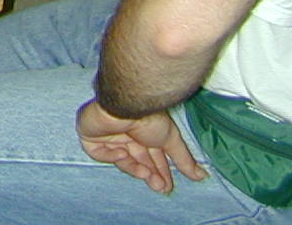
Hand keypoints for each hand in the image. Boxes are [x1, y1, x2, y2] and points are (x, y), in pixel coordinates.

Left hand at [76, 100, 205, 193]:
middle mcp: (127, 132)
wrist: (125, 104)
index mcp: (144, 131)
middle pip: (138, 159)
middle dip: (150, 174)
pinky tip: (121, 152)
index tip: (169, 187)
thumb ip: (183, 159)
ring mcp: (108, 134)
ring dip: (134, 168)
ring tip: (145, 173)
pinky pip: (98, 153)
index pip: (153, 155)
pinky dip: (111, 156)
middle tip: (160, 187)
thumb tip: (202, 176)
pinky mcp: (89, 135)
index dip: (161, 171)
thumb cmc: (149, 118)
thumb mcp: (171, 140)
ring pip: (121, 159)